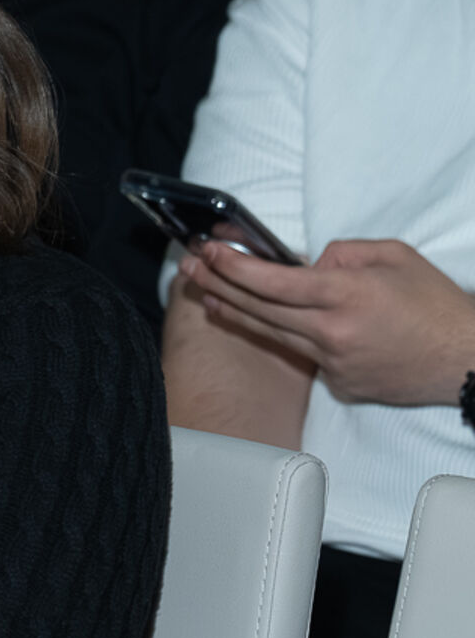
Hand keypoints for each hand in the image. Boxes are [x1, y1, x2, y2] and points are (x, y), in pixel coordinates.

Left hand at [177, 239, 474, 404]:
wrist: (468, 361)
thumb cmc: (435, 304)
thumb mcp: (394, 256)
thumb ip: (343, 253)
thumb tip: (306, 263)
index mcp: (348, 295)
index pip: (275, 281)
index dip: (235, 267)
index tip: (209, 252)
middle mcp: (334, 332)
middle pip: (261, 308)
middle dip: (220, 284)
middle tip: (190, 266)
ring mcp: (334, 363)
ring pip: (271, 334)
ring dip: (234, 312)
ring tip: (205, 293)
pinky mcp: (339, 385)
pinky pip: (302, 354)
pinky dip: (283, 335)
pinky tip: (258, 320)